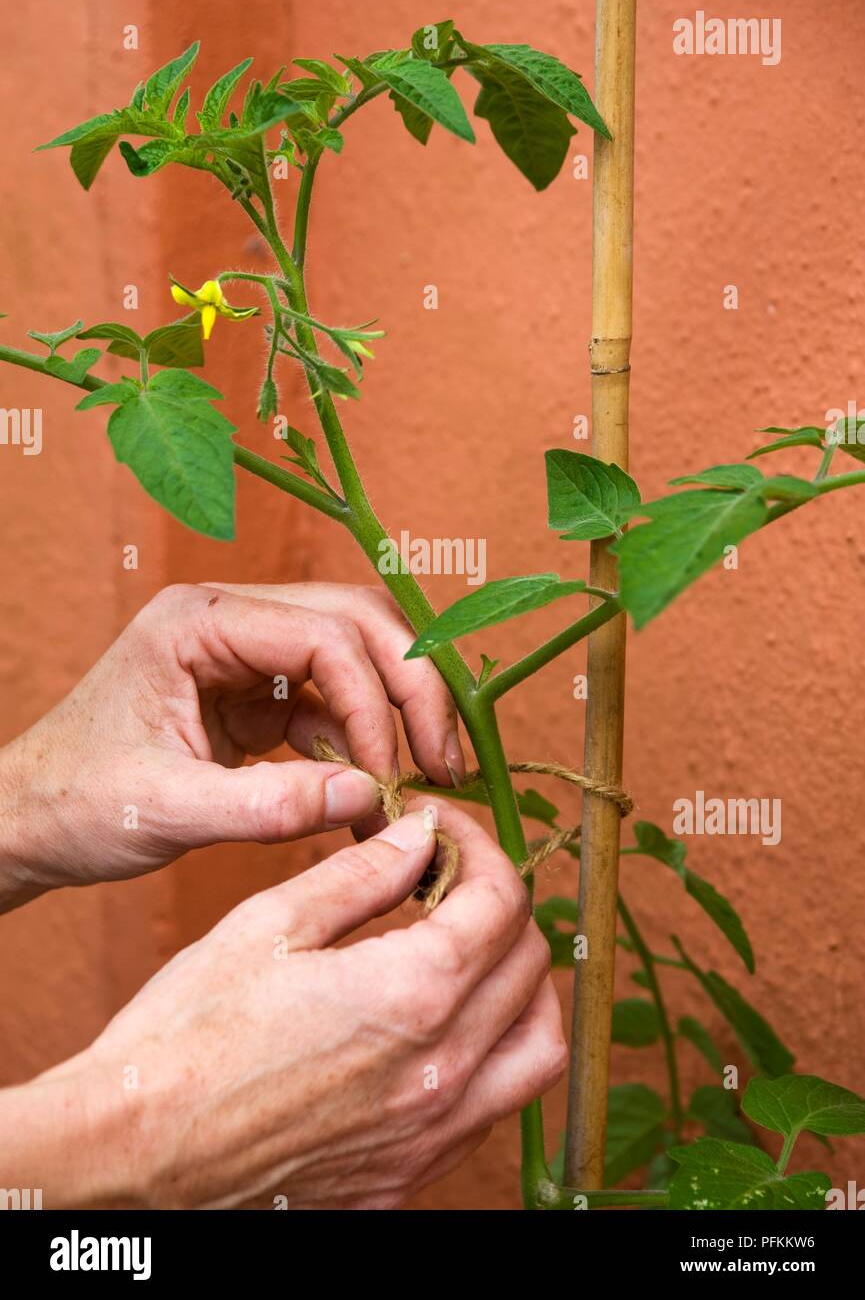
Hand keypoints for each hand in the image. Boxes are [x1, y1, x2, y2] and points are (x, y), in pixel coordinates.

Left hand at [0, 582, 464, 908]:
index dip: (375, 702)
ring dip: (397, 716)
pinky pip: (334, 705)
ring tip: (426, 780)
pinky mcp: (257, 696)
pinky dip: (364, 746)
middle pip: (358, 625)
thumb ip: (267, 808)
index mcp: (200, 622)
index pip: (324, 633)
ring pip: (357, 659)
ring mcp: (248, 656)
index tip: (393, 777)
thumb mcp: (164, 811)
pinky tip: (375, 795)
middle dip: (411, 690)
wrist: (28, 822)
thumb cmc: (74, 805)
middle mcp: (232, 621)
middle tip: (446, 761)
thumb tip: (369, 801)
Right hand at [12, 800, 564, 1208]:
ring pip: (537, 1047)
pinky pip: (494, 1110)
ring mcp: (431, 1134)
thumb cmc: (186, 1035)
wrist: (133, 1153)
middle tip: (447, 877)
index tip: (438, 829)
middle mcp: (443, 1070)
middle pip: (530, 964)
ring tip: (472, 953)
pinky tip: (442, 1031)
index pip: (501, 900)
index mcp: (413, 993)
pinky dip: (493, 1055)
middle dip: (499, 902)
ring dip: (522, 985)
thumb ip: (361, 875)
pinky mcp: (408, 1178)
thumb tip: (419, 838)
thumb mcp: (269, 925)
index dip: (477, 846)